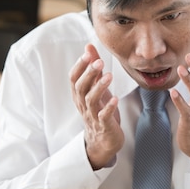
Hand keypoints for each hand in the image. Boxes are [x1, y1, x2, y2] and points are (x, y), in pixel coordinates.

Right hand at [69, 43, 122, 169]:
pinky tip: (116, 99)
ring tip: (109, 76)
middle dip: (89, 74)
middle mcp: (83, 104)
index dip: (79, 66)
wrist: (103, 141)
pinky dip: (109, 107)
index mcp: (79, 95)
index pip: (73, 79)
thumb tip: (88, 46)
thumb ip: (92, 68)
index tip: (88, 54)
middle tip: (99, 62)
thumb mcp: (95, 88)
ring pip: (91, 101)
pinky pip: (104, 117)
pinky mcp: (104, 126)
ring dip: (99, 87)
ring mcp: (93, 116)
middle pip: (81, 88)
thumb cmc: (99, 110)